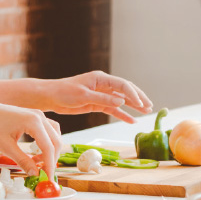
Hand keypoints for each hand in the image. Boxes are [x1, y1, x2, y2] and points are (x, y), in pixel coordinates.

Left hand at [0, 97, 62, 176]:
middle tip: (44, 173)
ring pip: (54, 136)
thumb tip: (35, 173)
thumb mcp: (6, 147)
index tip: (49, 178)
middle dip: (52, 159)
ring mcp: (38, 115)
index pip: (49, 147)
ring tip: (39, 163)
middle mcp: (39, 116)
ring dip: (50, 151)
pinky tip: (38, 152)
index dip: (50, 165)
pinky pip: (48, 130)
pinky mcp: (34, 116)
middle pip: (56, 141)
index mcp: (33, 122)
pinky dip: (47, 142)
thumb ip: (23, 160)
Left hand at [18, 72, 153, 122]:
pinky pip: (113, 109)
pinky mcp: (97, 104)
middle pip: (125, 90)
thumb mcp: (83, 96)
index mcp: (100, 78)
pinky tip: (132, 120)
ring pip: (121, 101)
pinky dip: (122, 115)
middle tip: (150, 106)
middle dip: (138, 98)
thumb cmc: (64, 93)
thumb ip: (103, 99)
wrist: (51, 98)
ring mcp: (101, 95)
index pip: (122, 85)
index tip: (141, 104)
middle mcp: (103, 85)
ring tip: (146, 112)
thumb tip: (122, 101)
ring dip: (133, 106)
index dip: (133, 94)